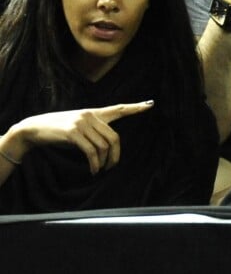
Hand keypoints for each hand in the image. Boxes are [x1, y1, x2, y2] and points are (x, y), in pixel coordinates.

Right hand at [9, 101, 153, 174]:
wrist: (34, 129)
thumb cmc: (58, 131)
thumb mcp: (79, 127)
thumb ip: (94, 131)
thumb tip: (108, 147)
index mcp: (94, 113)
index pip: (119, 109)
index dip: (135, 107)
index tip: (150, 104)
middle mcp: (91, 115)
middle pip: (114, 137)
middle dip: (116, 155)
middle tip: (111, 167)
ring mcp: (82, 123)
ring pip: (104, 145)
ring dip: (103, 162)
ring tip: (98, 170)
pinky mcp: (73, 133)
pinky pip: (91, 151)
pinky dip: (94, 164)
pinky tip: (93, 170)